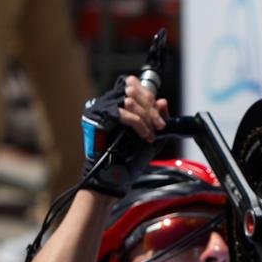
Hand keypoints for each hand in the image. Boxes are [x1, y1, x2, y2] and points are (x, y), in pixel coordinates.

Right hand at [79, 73, 167, 195]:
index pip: (133, 85)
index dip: (148, 94)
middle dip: (150, 109)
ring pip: (131, 102)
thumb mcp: (151, 135)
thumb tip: (162, 101)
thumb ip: (158, 118)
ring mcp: (102, 108)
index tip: (159, 108)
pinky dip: (139, 125)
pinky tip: (145, 136)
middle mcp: (108, 102)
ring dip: (146, 118)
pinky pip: (126, 115)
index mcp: (117, 102)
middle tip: (160, 125)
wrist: (116, 176)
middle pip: (133, 92)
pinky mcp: (99, 118)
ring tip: (151, 133)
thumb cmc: (130, 158)